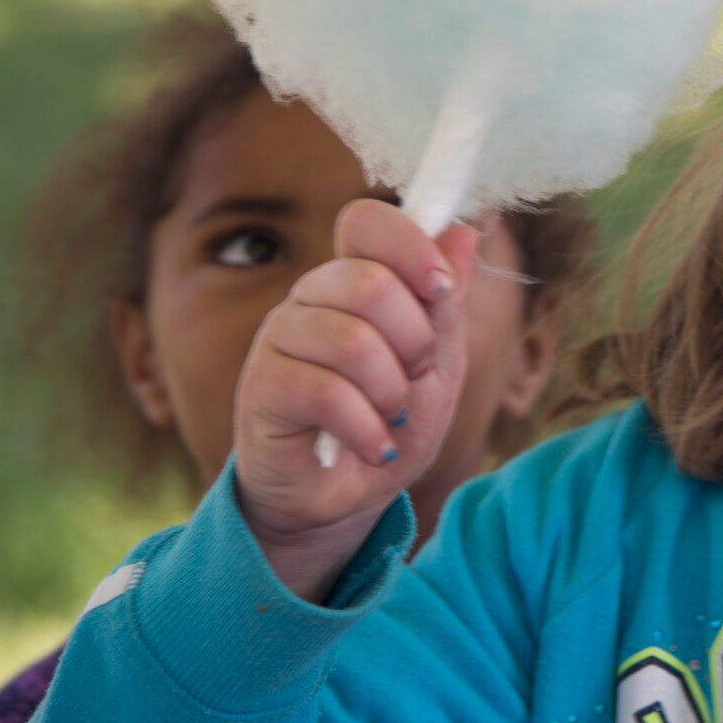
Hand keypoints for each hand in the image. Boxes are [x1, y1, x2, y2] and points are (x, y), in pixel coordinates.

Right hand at [233, 199, 477, 601]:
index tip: (441, 289)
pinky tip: (372, 446)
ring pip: (350, 341)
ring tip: (390, 418)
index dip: (410, 246)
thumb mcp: (437, 363)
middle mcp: (309, 298)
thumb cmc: (390, 423)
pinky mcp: (260, 389)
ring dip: (391, 392)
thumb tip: (462, 231)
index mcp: (353, 279)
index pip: (366, 222)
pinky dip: (366, 428)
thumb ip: (445, 301)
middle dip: (414, 341)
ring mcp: (278, 340)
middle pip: (369, 282)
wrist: (346, 500)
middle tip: (413, 378)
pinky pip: (326, 393)